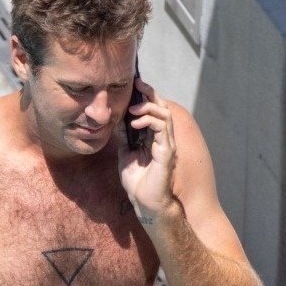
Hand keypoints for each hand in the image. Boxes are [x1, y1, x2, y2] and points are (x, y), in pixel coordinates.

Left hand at [118, 81, 176, 221]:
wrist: (143, 201)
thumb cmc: (137, 181)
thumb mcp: (125, 154)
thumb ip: (124, 137)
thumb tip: (118, 120)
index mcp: (153, 137)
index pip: (153, 110)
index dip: (146, 95)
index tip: (135, 84)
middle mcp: (163, 138)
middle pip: (162, 107)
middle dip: (150, 93)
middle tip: (137, 83)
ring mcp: (166, 144)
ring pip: (164, 114)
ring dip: (148, 107)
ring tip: (132, 109)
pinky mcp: (167, 152)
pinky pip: (162, 128)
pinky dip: (149, 121)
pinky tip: (135, 124)